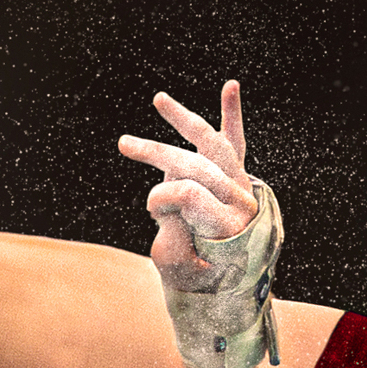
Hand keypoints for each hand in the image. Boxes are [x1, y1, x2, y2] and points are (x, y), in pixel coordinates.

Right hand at [116, 81, 262, 293]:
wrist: (228, 281)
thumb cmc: (200, 278)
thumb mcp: (178, 269)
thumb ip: (172, 236)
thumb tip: (169, 195)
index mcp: (229, 227)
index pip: (187, 192)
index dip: (160, 200)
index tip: (153, 215)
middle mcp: (240, 201)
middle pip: (195, 164)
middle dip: (157, 153)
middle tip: (124, 143)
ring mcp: (242, 185)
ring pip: (211, 143)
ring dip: (183, 119)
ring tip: (159, 99)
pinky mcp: (238, 177)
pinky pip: (235, 142)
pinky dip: (231, 115)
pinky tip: (230, 86)